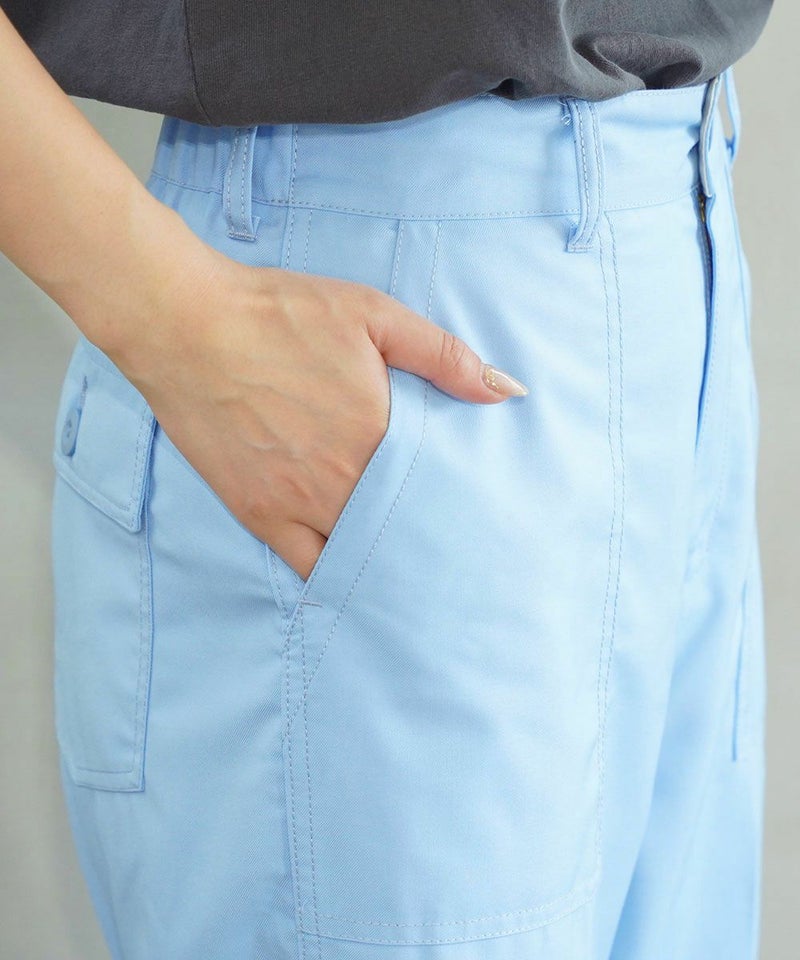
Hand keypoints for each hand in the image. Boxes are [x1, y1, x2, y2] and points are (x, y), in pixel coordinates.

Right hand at [101, 246, 528, 582]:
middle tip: (457, 551)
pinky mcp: (258, 513)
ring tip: (415, 570)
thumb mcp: (373, 315)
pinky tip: (354, 577)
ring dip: (389, 560)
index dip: (461, 504)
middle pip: (403, 529)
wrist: (186, 325)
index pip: (438, 489)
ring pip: (360, 554)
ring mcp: (298, 503)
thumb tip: (509, 392)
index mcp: (379, 434)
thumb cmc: (280, 314)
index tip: (482, 516)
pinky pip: (306, 566)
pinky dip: (335, 575)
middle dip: (431, 538)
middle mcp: (343, 480)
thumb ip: (445, 357)